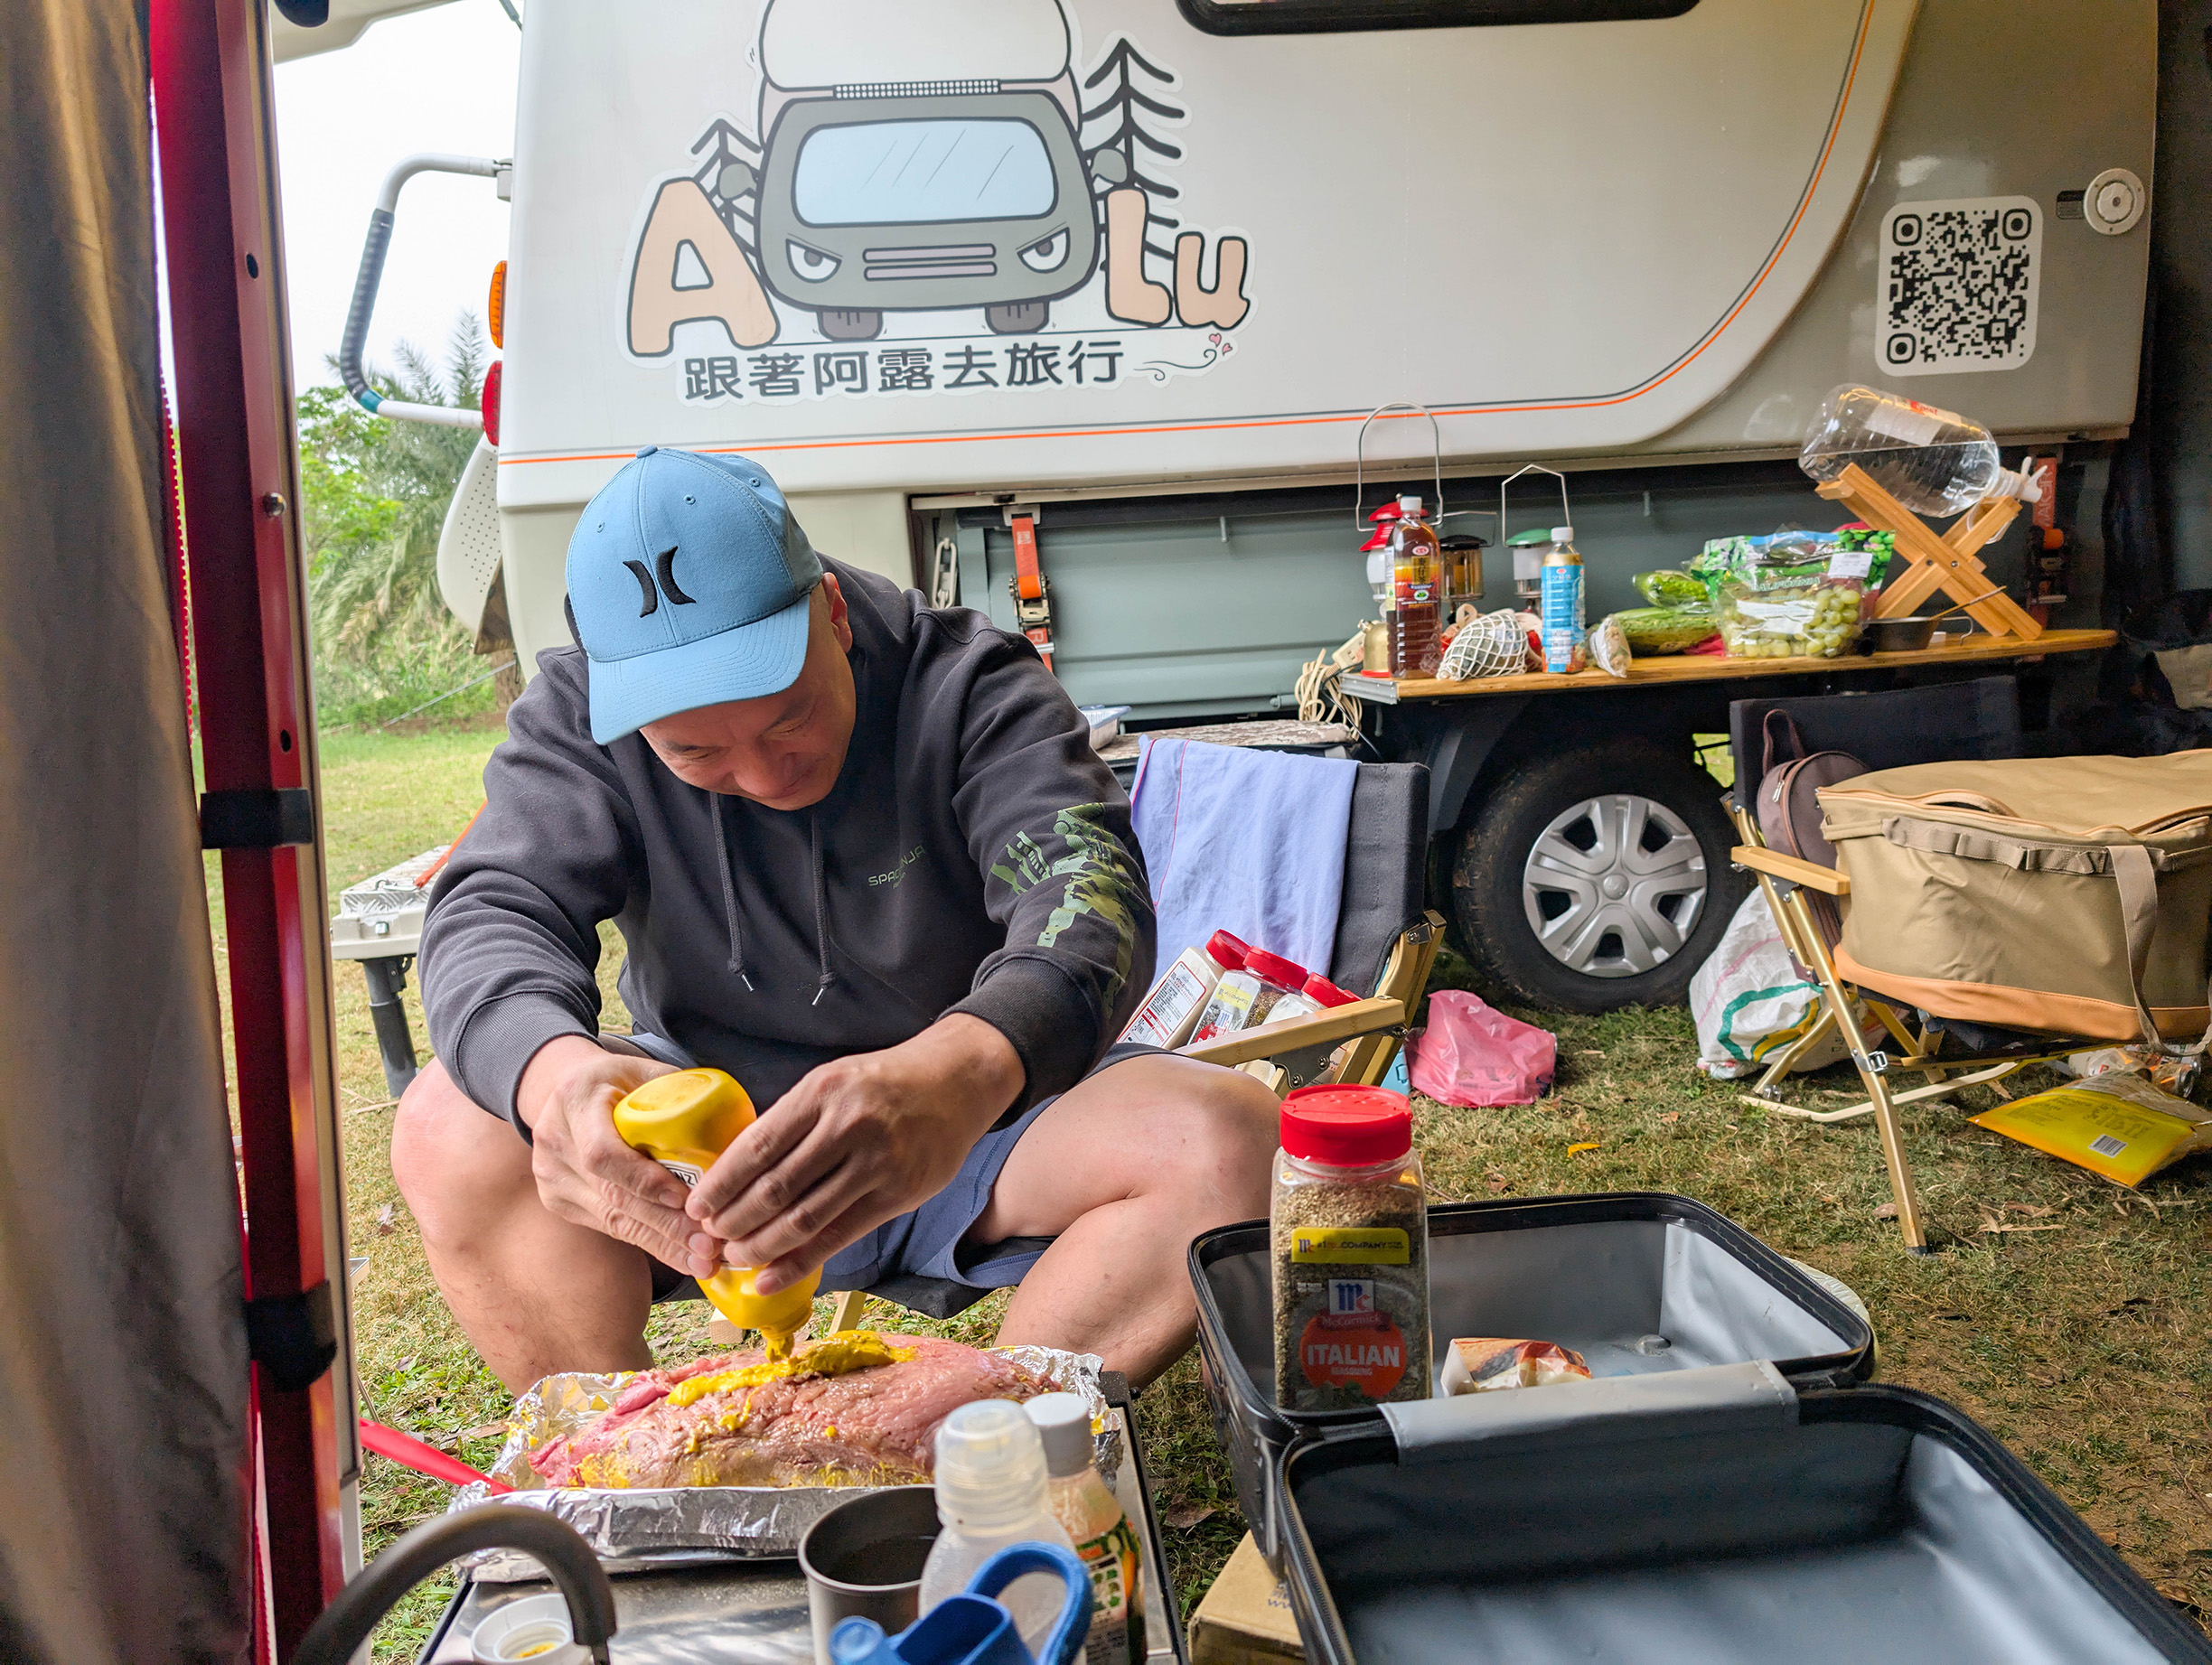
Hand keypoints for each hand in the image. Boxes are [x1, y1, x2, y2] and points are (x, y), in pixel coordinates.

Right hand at [516, 1035, 721, 1278]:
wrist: (565, 1090)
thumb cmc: (621, 1080)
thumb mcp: (646, 1071)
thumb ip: (683, 1093)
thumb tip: (739, 1129)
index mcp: (576, 1100)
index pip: (603, 1153)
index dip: (645, 1181)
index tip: (687, 1201)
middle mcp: (556, 1141)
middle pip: (613, 1196)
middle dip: (666, 1226)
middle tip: (710, 1246)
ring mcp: (552, 1175)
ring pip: (611, 1220)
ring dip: (662, 1244)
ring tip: (704, 1261)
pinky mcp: (559, 1201)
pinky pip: (608, 1227)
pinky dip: (649, 1242)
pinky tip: (682, 1256)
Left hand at [682, 1015, 1024, 1292]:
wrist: (954, 1081)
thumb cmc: (881, 1084)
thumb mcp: (831, 1082)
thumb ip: (792, 1122)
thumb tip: (736, 1173)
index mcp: (821, 1093)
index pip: (757, 1147)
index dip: (721, 1184)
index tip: (696, 1207)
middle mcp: (848, 1127)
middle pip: (774, 1188)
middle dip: (733, 1221)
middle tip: (709, 1239)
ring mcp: (876, 1163)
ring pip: (803, 1218)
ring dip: (760, 1246)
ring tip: (735, 1257)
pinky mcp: (898, 1194)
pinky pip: (838, 1236)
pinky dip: (799, 1263)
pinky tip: (771, 1278)